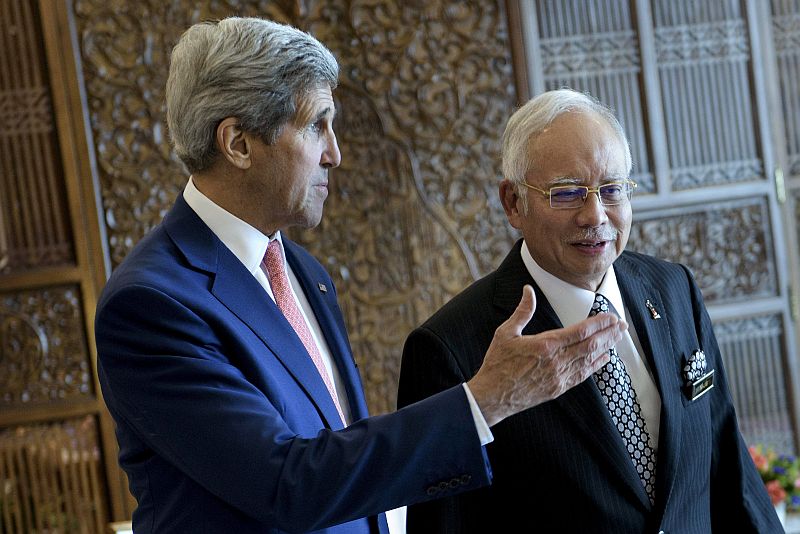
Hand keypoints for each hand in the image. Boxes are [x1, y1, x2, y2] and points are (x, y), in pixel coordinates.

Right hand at [467, 285, 625, 425]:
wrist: (492, 396)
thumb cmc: (497, 364)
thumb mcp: (505, 333)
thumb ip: (522, 311)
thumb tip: (528, 290)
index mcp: (545, 345)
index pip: (581, 331)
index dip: (599, 323)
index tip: (611, 316)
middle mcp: (556, 362)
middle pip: (591, 345)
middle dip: (609, 333)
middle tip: (622, 325)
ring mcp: (559, 377)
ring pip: (590, 360)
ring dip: (607, 347)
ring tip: (618, 337)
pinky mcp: (558, 388)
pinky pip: (583, 375)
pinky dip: (596, 365)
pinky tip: (604, 358)